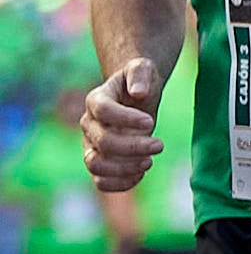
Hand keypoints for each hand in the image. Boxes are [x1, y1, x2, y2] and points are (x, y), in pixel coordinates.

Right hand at [80, 60, 161, 190]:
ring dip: (124, 168)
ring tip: (148, 162)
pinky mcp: (100, 162)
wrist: (135, 100)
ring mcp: (91, 145)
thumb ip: (139, 74)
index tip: (151, 122)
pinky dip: (120, 183)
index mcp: (96, 100)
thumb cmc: (139, 84)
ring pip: (95, 165)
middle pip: (103, 142)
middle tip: (159, 145)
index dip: (126, 119)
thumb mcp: (142, 69)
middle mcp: (89, 124)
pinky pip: (100, 182)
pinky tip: (141, 173)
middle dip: (133, 147)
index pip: (103, 111)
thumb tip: (138, 92)